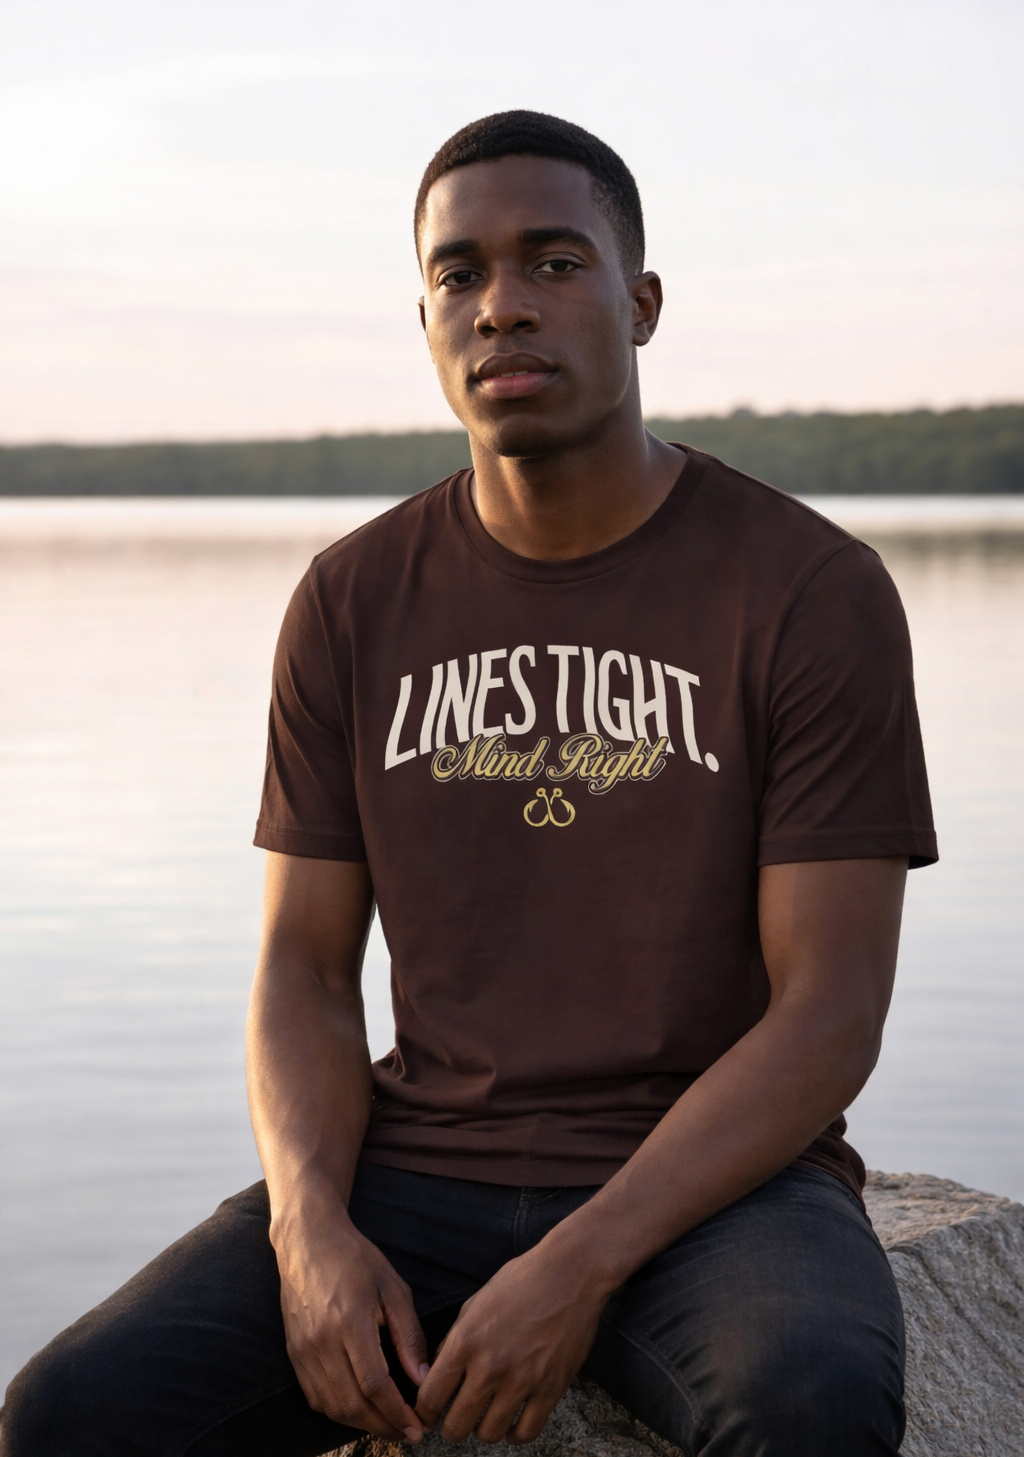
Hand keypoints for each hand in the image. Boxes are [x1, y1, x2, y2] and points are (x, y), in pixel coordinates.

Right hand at [272, 1191, 428, 1441]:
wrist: (308, 1241)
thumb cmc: (356, 1259)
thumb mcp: (393, 1288)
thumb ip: (408, 1335)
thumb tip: (422, 1378)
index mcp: (350, 1322)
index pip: (375, 1384)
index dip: (397, 1412)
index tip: (418, 1426)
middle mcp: (322, 1342)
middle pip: (352, 1404)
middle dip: (383, 1426)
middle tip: (408, 1433)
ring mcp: (303, 1350)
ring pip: (332, 1406)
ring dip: (362, 1424)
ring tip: (388, 1425)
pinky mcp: (293, 1353)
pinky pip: (315, 1396)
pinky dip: (338, 1411)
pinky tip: (359, 1409)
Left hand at [415, 1240, 608, 1445]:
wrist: (570, 1273)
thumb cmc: (521, 1281)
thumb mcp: (475, 1303)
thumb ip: (455, 1339)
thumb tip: (439, 1371)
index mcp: (465, 1342)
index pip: (431, 1397)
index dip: (424, 1411)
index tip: (430, 1413)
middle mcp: (489, 1367)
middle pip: (456, 1426)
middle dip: (451, 1427)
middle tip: (457, 1419)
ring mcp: (521, 1381)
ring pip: (488, 1434)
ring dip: (483, 1430)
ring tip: (487, 1417)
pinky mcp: (550, 1389)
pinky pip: (526, 1433)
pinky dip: (515, 1435)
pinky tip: (512, 1422)